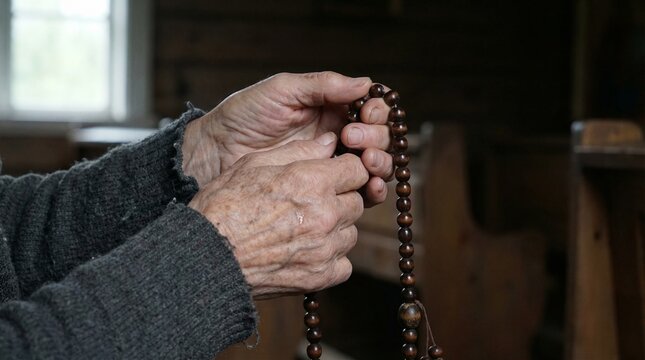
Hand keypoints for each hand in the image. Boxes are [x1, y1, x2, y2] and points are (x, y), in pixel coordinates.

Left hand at [182, 71, 393, 205]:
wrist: (217, 152)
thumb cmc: (244, 116)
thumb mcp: (282, 90)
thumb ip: (323, 85)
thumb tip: (365, 83)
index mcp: (330, 108)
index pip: (369, 108)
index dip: (376, 112)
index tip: (365, 115)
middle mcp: (337, 135)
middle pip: (377, 138)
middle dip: (375, 137)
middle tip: (352, 138)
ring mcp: (331, 164)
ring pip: (374, 165)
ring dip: (380, 163)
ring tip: (366, 162)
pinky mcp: (323, 189)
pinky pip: (358, 192)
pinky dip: (372, 190)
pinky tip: (371, 187)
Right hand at [188, 133, 367, 297]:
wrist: (206, 256)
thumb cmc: (223, 205)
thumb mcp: (254, 164)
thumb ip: (299, 150)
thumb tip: (330, 142)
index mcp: (312, 181)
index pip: (357, 170)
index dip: (345, 170)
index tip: (332, 176)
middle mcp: (325, 213)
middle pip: (357, 202)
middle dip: (340, 199)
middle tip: (312, 202)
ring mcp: (325, 248)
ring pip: (351, 232)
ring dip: (335, 229)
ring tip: (305, 228)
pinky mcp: (320, 276)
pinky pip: (344, 264)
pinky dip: (331, 259)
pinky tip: (307, 251)